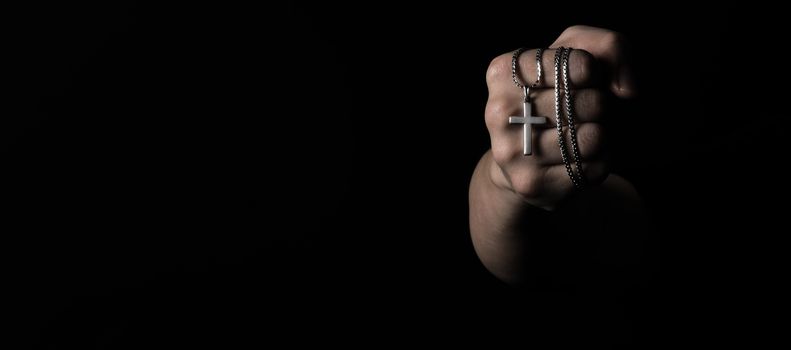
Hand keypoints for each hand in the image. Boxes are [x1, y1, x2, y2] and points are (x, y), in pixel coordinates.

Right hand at [484, 25, 635, 208]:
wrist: (528, 155)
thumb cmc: (559, 94)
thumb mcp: (579, 54)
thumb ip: (610, 46)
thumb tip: (626, 90)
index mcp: (504, 72)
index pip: (575, 64)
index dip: (593, 72)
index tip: (585, 78)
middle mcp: (498, 112)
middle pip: (587, 102)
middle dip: (600, 105)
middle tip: (583, 110)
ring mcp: (511, 151)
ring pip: (592, 138)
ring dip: (603, 134)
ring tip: (582, 133)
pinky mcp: (530, 184)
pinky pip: (592, 168)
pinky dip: (600, 161)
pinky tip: (580, 157)